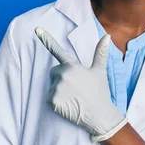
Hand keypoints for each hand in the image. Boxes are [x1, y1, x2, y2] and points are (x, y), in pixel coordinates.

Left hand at [35, 27, 127, 141]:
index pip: (57, 50)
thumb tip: (107, 36)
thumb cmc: (100, 92)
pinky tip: (69, 104)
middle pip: (54, 72)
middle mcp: (63, 74)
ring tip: (74, 97)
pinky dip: (56, 102)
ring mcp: (57, 87)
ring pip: (52, 86)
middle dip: (61, 78)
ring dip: (60, 91)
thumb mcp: (100, 71)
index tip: (37, 29)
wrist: (100, 115)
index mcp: (72, 65)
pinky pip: (49, 98)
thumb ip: (100, 53)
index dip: (46, 38)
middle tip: (76, 88)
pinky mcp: (52, 100)